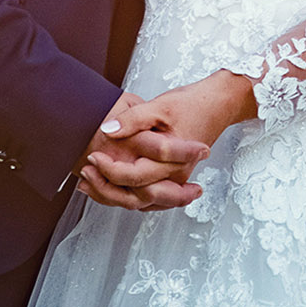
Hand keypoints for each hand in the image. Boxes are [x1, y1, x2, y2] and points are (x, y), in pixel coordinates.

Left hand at [77, 91, 208, 211]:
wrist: (220, 104)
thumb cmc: (193, 103)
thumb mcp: (160, 105)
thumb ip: (133, 119)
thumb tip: (107, 130)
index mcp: (173, 161)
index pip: (134, 176)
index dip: (109, 169)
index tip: (93, 156)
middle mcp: (176, 176)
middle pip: (136, 197)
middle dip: (106, 188)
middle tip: (86, 172)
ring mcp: (177, 180)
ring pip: (142, 202)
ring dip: (114, 196)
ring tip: (90, 184)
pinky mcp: (175, 178)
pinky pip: (150, 198)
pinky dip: (129, 196)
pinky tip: (111, 187)